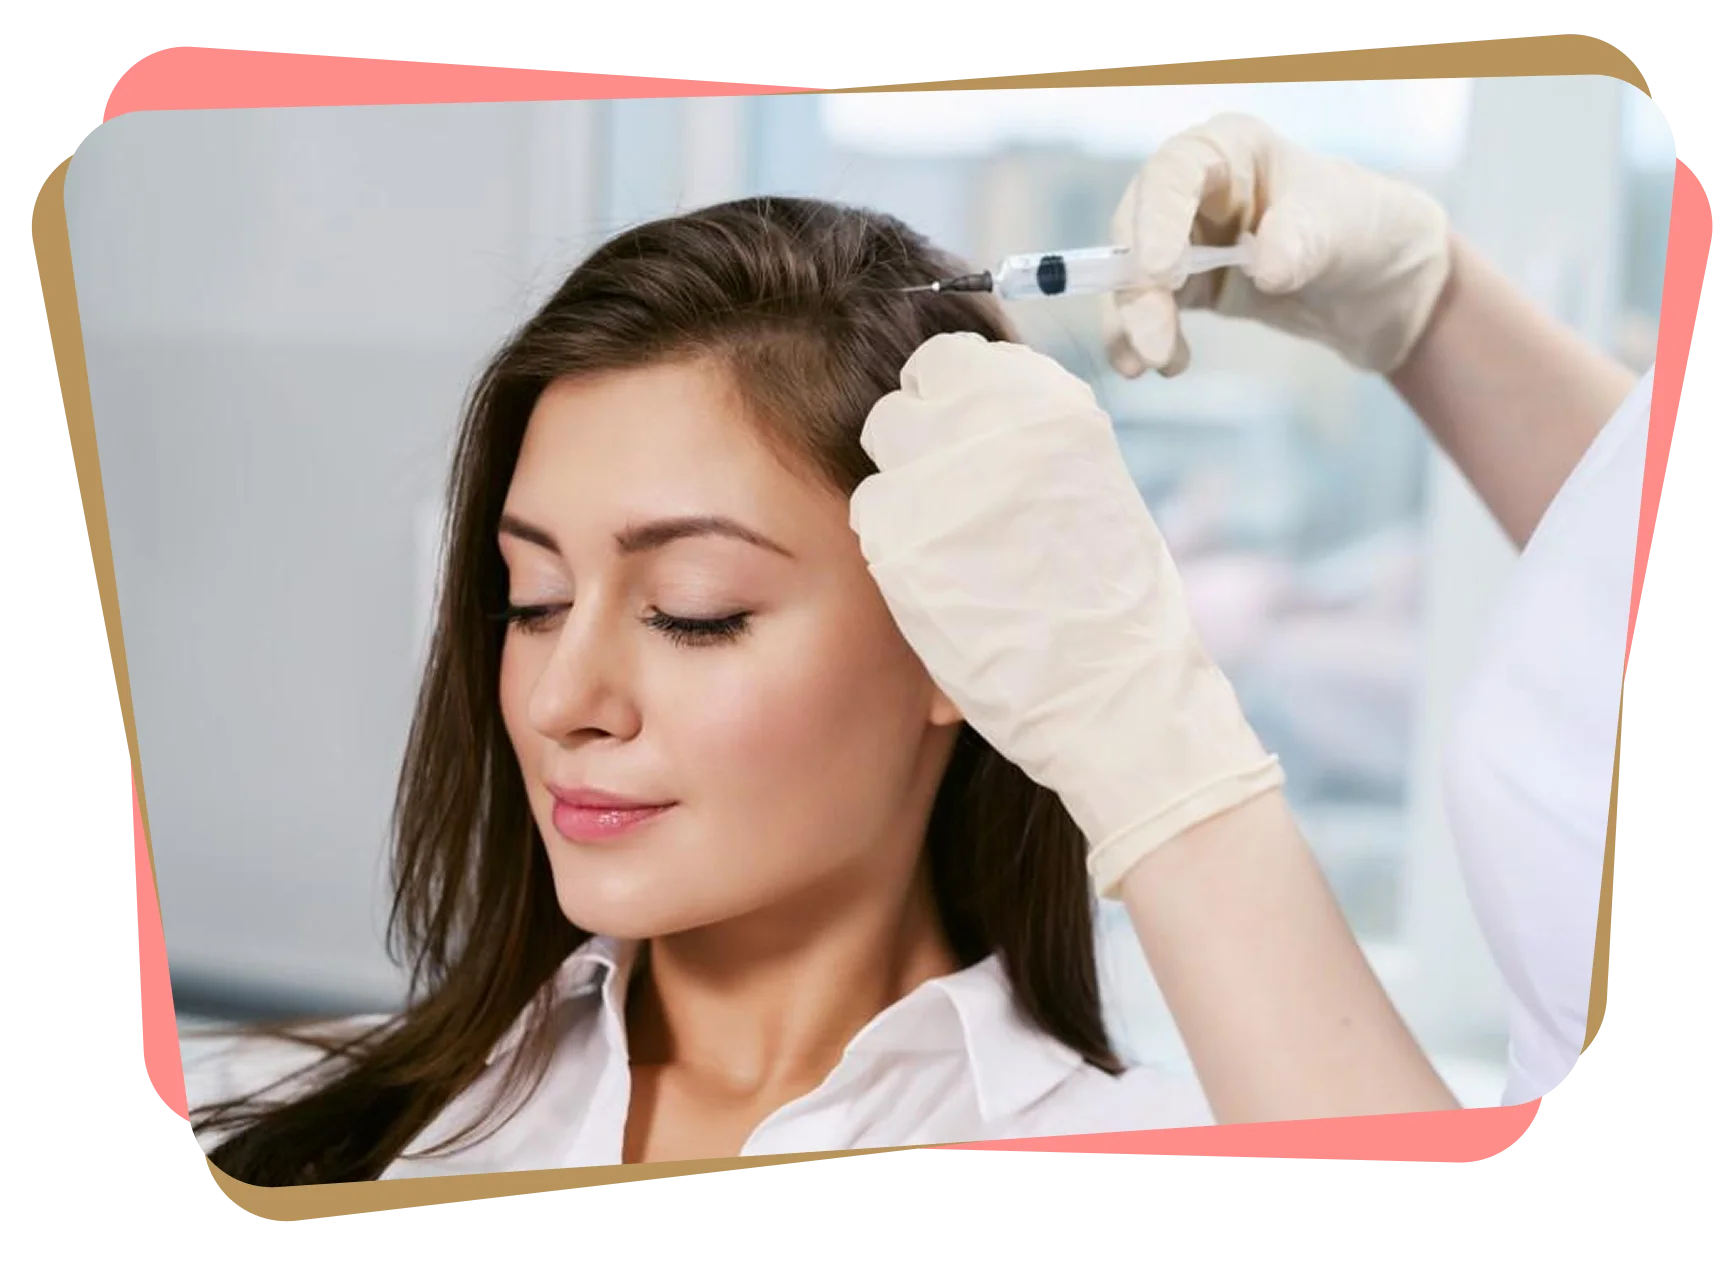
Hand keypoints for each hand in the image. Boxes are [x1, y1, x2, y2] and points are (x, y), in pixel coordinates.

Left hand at [850, 332, 1284, 898]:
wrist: (1115, 694)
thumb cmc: (1114, 608)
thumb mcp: (1088, 489)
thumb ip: (1026, 446)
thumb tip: (970, 428)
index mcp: (1047, 408)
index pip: (952, 361)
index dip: (942, 398)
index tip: (952, 435)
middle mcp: (990, 429)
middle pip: (904, 400)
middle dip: (913, 439)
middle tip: (937, 492)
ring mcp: (940, 482)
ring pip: (878, 452)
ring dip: (898, 487)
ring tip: (938, 540)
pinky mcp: (902, 543)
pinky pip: (868, 513)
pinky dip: (887, 538)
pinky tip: (926, 575)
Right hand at [1104, 112, 1452, 377]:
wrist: (1386, 285)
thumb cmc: (1368, 227)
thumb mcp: (1345, 225)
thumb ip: (1303, 240)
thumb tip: (1264, 269)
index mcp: (1231, 151)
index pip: (1174, 173)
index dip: (1155, 219)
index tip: (1155, 271)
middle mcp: (1197, 191)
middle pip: (1138, 230)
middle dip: (1138, 289)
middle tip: (1151, 342)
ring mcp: (1187, 241)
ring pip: (1133, 276)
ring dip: (1132, 322)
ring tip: (1154, 364)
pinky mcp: (1189, 289)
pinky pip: (1151, 312)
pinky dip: (1144, 341)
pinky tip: (1167, 366)